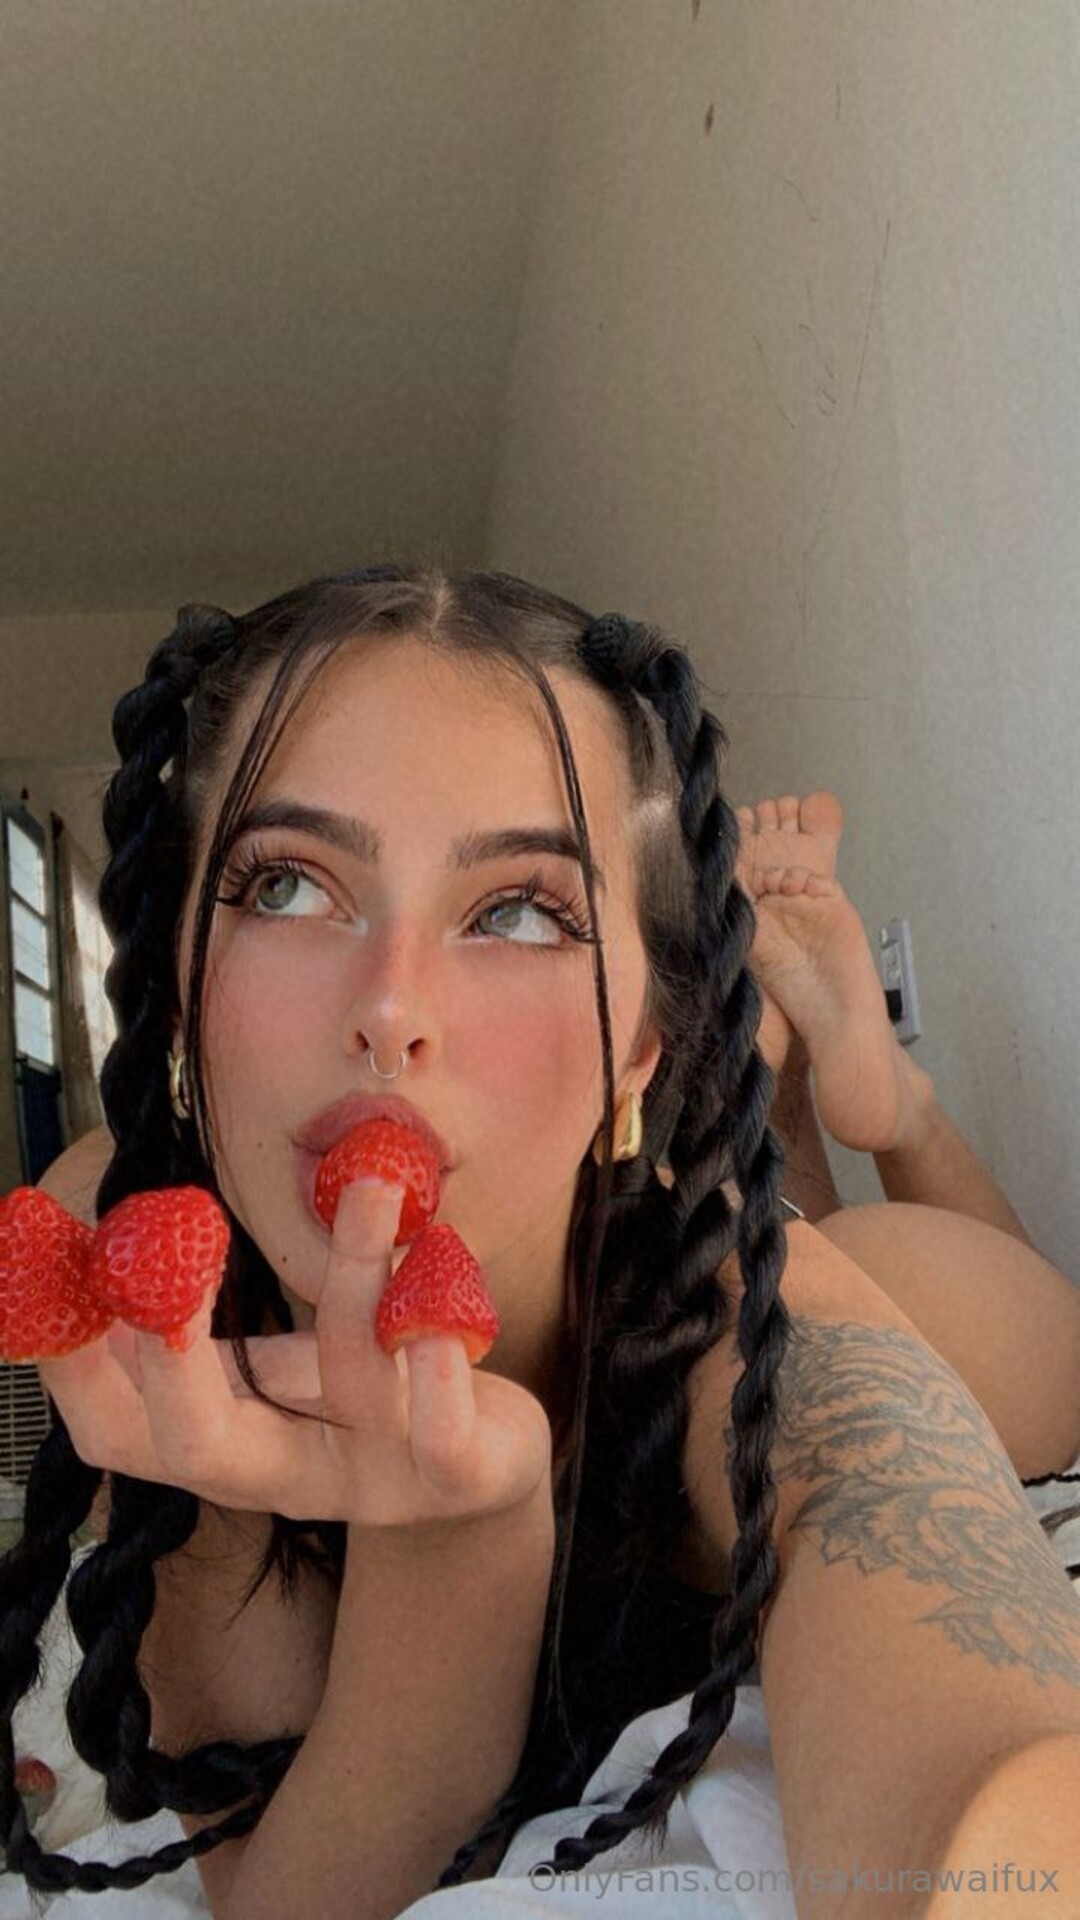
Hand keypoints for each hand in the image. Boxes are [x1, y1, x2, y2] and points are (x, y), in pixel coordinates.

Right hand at [35, 1179, 552, 1529]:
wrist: (493, 1466)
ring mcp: (375, 1483)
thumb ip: (220, 1346)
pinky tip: (447, 1272)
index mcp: (232, 1448)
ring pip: (346, 1383)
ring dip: (354, 1273)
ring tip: (371, 1190)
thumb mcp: (284, 1374)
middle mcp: (289, 1479)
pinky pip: (439, 1426)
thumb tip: (121, 1274)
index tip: (63, 1284)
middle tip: (170, 1260)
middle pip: (203, 1451)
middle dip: (174, 1362)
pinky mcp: (457, 1478)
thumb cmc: (375, 1400)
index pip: (122, 1437)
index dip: (78, 1373)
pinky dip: (438, 1351)